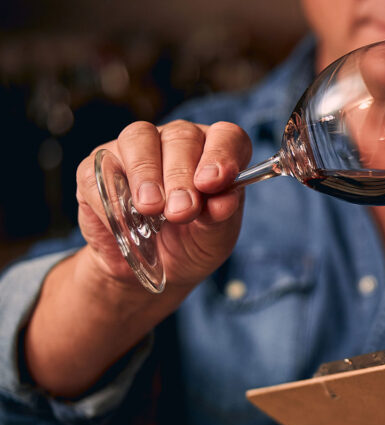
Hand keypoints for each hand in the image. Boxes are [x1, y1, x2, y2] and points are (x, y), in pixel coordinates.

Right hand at [75, 120, 251, 292]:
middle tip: (182, 211)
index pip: (227, 136)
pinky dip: (111, 197)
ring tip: (151, 208)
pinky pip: (98, 169)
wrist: (153, 268)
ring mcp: (135, 149)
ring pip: (138, 138)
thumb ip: (221, 217)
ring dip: (146, 174)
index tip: (213, 182)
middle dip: (181, 175)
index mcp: (215, 153)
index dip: (222, 154)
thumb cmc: (191, 243)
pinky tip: (125, 222)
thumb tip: (223, 202)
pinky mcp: (97, 167)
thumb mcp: (214, 238)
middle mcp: (177, 142)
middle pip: (181, 137)